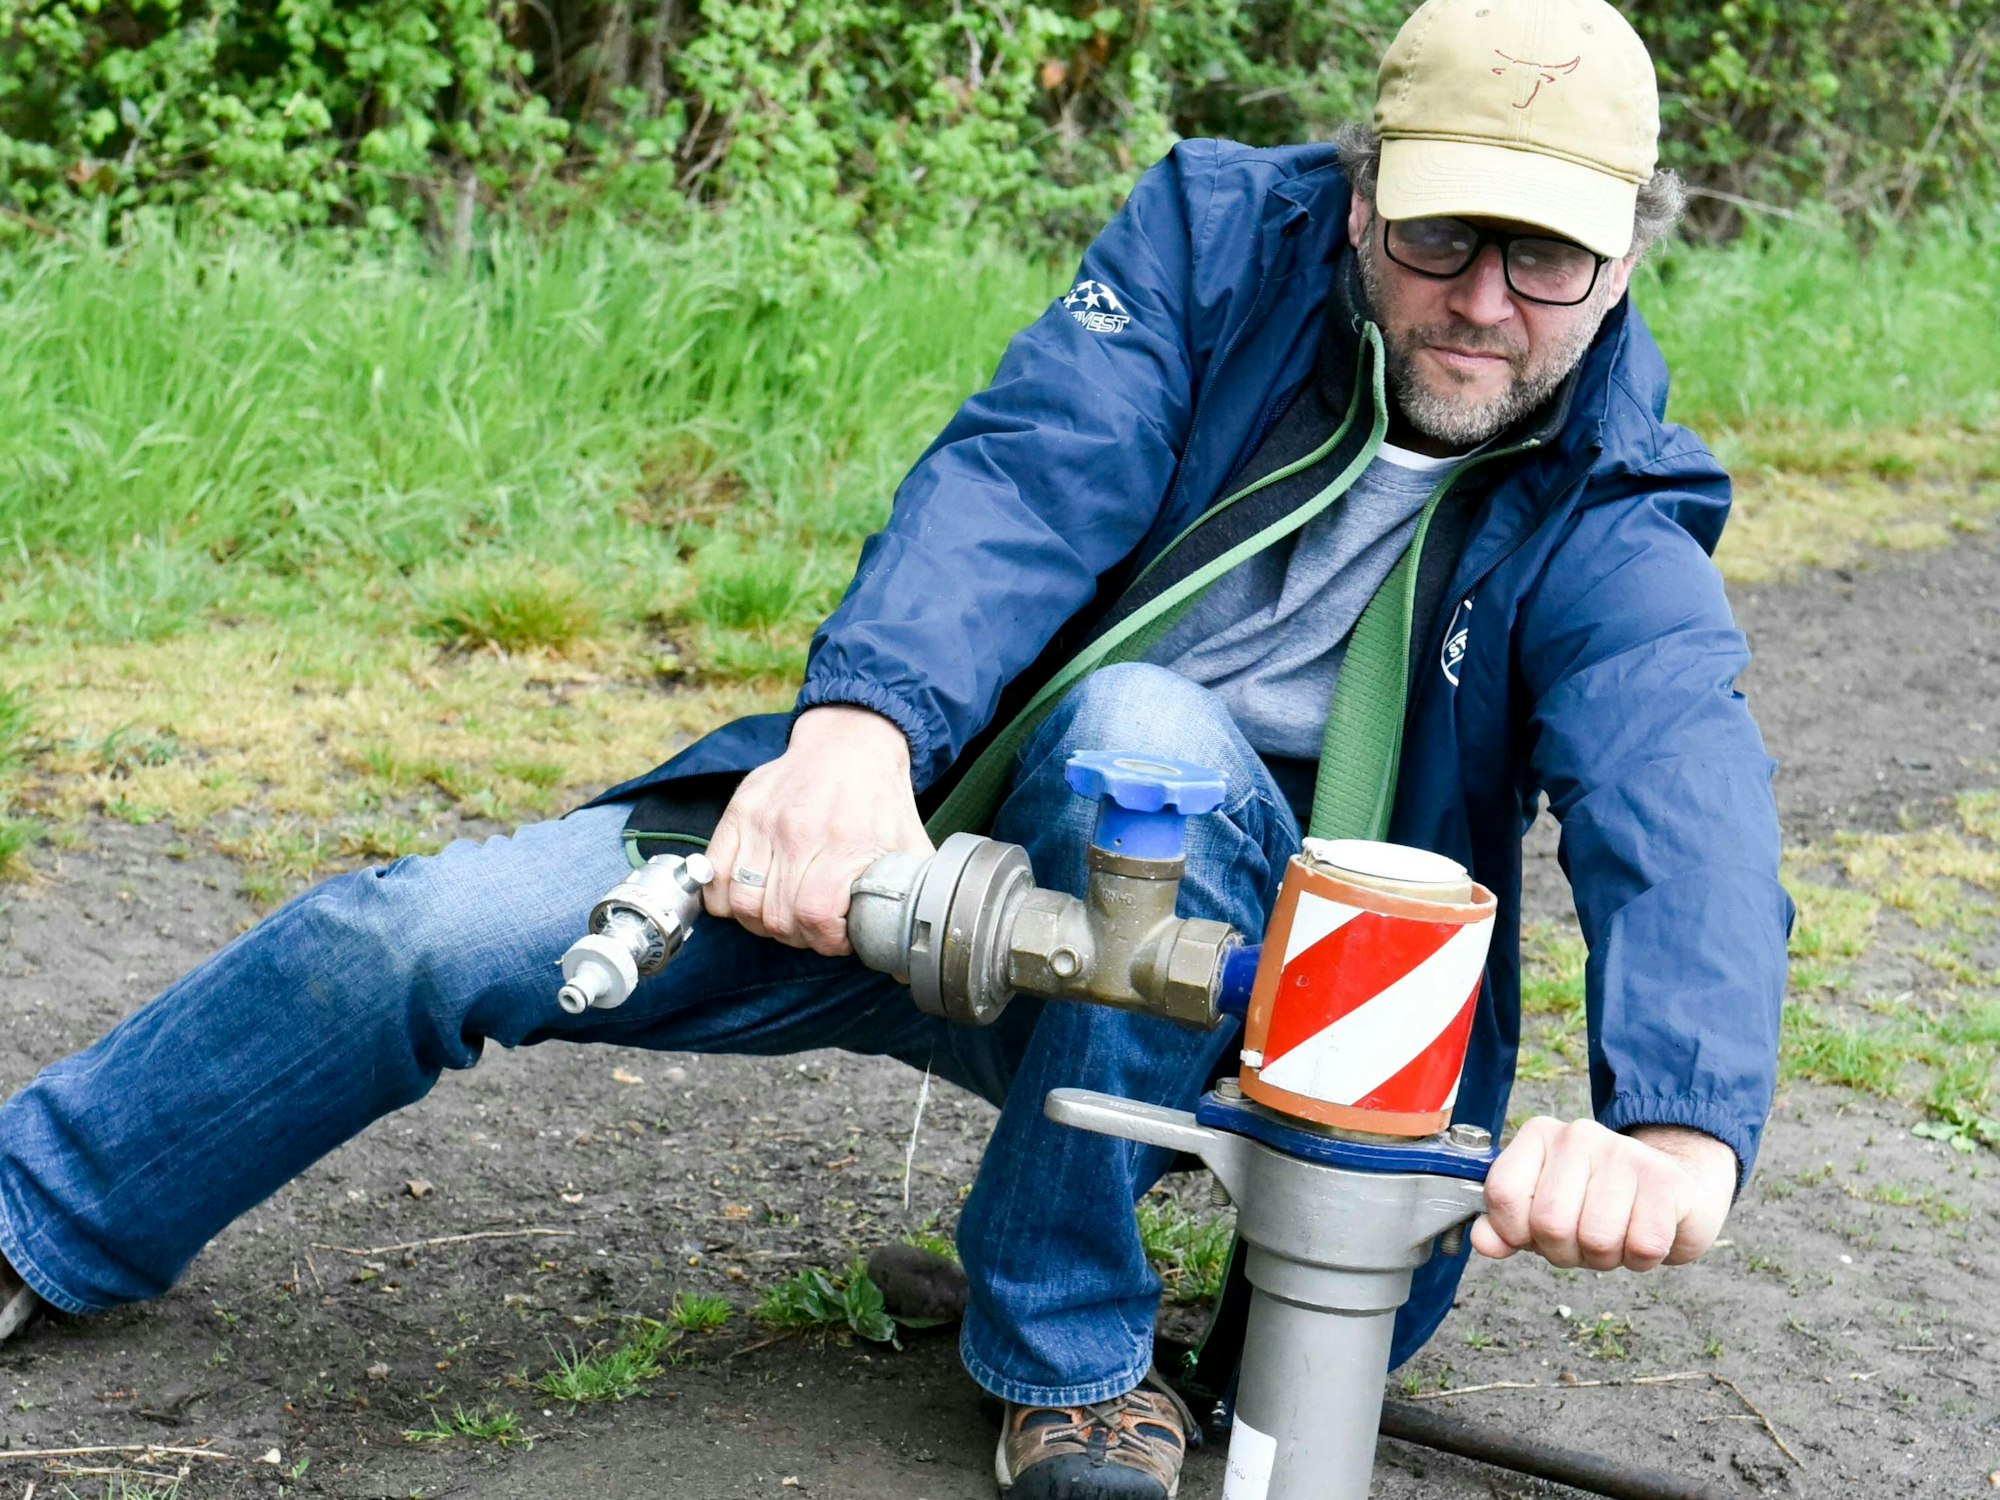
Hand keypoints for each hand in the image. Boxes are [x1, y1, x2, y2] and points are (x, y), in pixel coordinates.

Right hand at [703, 706, 933, 955]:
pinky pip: (714, 876)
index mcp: (844, 841)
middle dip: (797, 936)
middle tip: (812, 928)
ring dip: (760, 923)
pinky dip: (724, 900)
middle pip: (777, 917)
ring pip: (741, 904)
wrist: (850, 743)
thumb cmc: (879, 799)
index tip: (836, 938)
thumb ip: (911, 895)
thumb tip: (915, 954)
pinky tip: (751, 897)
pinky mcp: (739, 811)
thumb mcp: (908, 843)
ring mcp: (763, 820)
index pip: (816, 915)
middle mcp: (798, 831)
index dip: (825, 940)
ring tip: (782, 915)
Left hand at [1470, 1117, 1736, 1271]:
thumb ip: (1506, 1225)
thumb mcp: (1543, 1210)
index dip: (1515, 1232)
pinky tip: (1645, 1234)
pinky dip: (1642, 1259)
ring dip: (1606, 1257)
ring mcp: (1624, 1153)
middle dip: (1566, 1252)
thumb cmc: (1599, 1203)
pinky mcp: (1666, 1181)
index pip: (1502, 1194)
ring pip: (1596, 1240)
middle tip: (1584, 1238)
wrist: (1677, 1188)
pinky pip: (1642, 1247)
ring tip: (1616, 1234)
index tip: (1535, 1234)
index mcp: (1539, 1136)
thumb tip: (1483, 1241)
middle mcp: (1578, 1135)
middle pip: (1549, 1225)